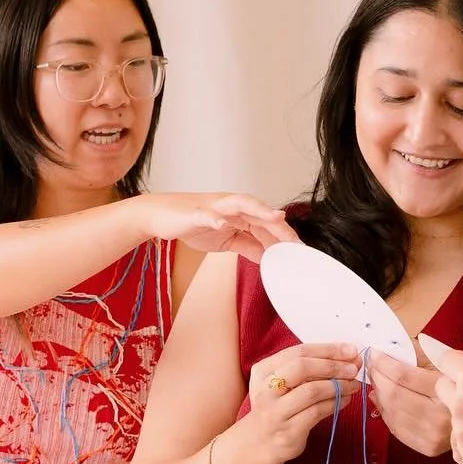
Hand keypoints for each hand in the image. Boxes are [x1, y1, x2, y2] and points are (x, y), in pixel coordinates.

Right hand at [143, 192, 298, 261]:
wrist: (161, 216)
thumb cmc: (194, 224)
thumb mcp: (226, 241)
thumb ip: (248, 247)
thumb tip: (267, 258)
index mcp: (240, 213)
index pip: (267, 223)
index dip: (284, 235)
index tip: (300, 250)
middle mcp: (231, 206)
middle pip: (261, 213)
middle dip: (279, 227)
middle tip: (296, 243)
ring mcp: (215, 207)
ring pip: (241, 205)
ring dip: (259, 211)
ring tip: (275, 218)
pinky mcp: (196, 213)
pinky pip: (207, 215)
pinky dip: (216, 219)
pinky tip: (224, 225)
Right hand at [234, 344, 360, 463]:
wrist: (259, 443)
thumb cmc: (278, 408)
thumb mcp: (283, 384)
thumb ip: (309, 370)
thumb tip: (348, 357)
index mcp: (263, 371)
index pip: (298, 352)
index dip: (328, 350)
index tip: (351, 351)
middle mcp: (265, 390)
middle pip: (301, 367)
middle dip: (333, 366)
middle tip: (353, 369)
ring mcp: (275, 412)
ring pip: (311, 391)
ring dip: (338, 386)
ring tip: (353, 385)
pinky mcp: (288, 431)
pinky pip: (316, 412)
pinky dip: (335, 404)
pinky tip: (345, 400)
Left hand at [367, 354, 451, 456]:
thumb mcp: (450, 365)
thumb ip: (423, 354)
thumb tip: (393, 344)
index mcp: (448, 391)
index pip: (404, 375)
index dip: (384, 362)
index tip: (375, 353)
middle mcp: (440, 416)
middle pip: (393, 394)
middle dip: (377, 376)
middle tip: (372, 365)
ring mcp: (432, 434)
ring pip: (391, 411)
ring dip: (377, 392)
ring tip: (376, 379)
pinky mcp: (426, 446)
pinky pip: (395, 427)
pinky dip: (383, 410)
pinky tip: (381, 398)